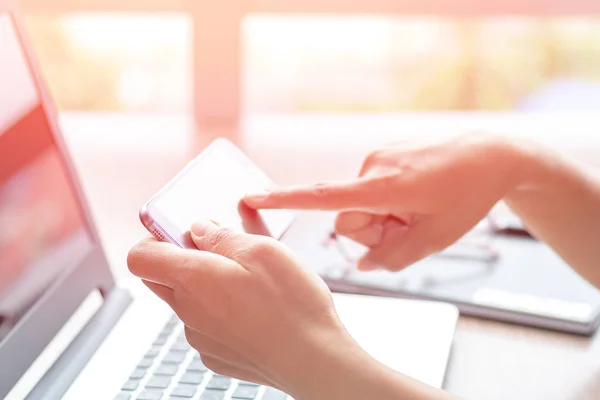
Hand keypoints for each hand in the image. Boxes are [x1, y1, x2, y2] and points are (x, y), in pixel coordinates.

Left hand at [127, 218, 351, 395]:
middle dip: (184, 258)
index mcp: (191, 279)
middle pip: (162, 278)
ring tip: (249, 280)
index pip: (139, 257)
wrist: (313, 360)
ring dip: (207, 285)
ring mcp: (201, 337)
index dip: (154, 238)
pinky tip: (255, 308)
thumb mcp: (262, 250)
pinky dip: (222, 311)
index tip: (181, 231)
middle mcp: (188, 311)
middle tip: (222, 249)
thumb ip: (222, 236)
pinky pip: (207, 324)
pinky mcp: (216, 354)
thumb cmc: (291, 305)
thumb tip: (199, 229)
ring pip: (188, 300)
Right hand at [245, 133, 522, 271]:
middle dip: (370, 233)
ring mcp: (377, 160)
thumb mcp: (434, 239)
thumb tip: (363, 264)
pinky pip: (370, 190)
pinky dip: (387, 203)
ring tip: (416, 212)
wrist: (489, 156)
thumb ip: (393, 257)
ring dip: (381, 218)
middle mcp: (372, 169)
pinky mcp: (383, 157)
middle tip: (407, 230)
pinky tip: (417, 198)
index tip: (251, 197)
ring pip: (359, 205)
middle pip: (345, 219)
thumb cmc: (465, 197)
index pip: (323, 196)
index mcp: (382, 188)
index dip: (284, 199)